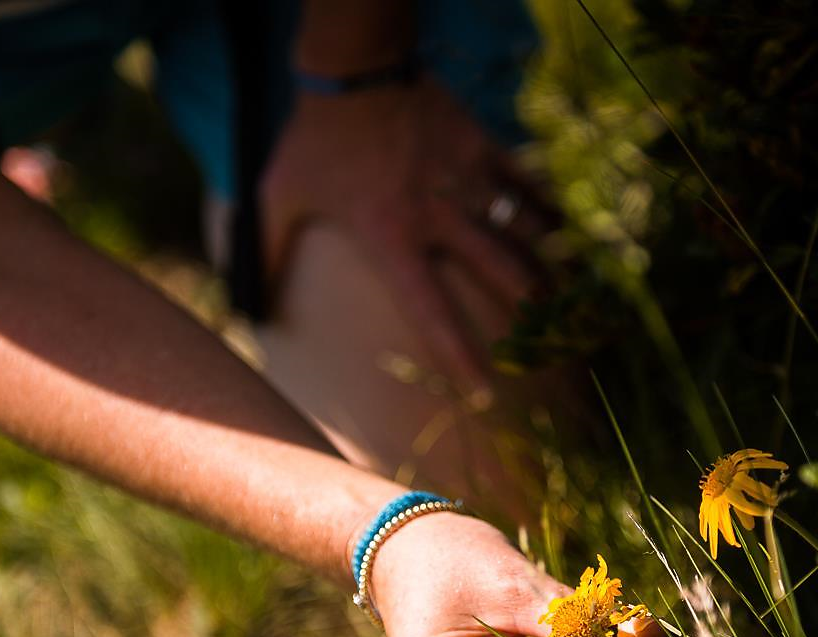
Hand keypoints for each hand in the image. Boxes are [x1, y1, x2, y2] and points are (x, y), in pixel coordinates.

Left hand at [260, 78, 555, 395]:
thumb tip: (248, 304)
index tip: (483, 388)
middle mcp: (438, 215)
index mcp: (392, 236)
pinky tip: (569, 237)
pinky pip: (527, 184)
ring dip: (550, 267)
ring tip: (570, 303)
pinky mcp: (481, 146)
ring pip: (522, 231)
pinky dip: (550, 211)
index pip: (431, 308)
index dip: (458, 352)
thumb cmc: (313, 138)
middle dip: (530, 311)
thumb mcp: (278, 196)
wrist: (352, 67)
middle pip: (499, 272)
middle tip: (550, 344)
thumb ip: (265, 252)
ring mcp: (466, 179)